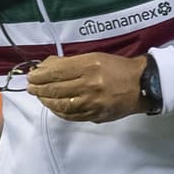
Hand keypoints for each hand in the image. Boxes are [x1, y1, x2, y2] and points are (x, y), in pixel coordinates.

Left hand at [26, 53, 147, 122]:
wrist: (142, 84)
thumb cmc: (117, 67)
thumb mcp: (94, 57)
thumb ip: (69, 62)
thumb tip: (45, 66)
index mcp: (89, 66)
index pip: (56, 72)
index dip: (40, 75)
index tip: (31, 76)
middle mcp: (90, 85)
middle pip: (56, 89)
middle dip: (39, 89)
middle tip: (31, 87)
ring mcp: (93, 103)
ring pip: (61, 105)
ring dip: (46, 101)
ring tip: (40, 97)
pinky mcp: (96, 116)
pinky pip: (71, 116)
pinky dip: (59, 112)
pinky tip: (54, 107)